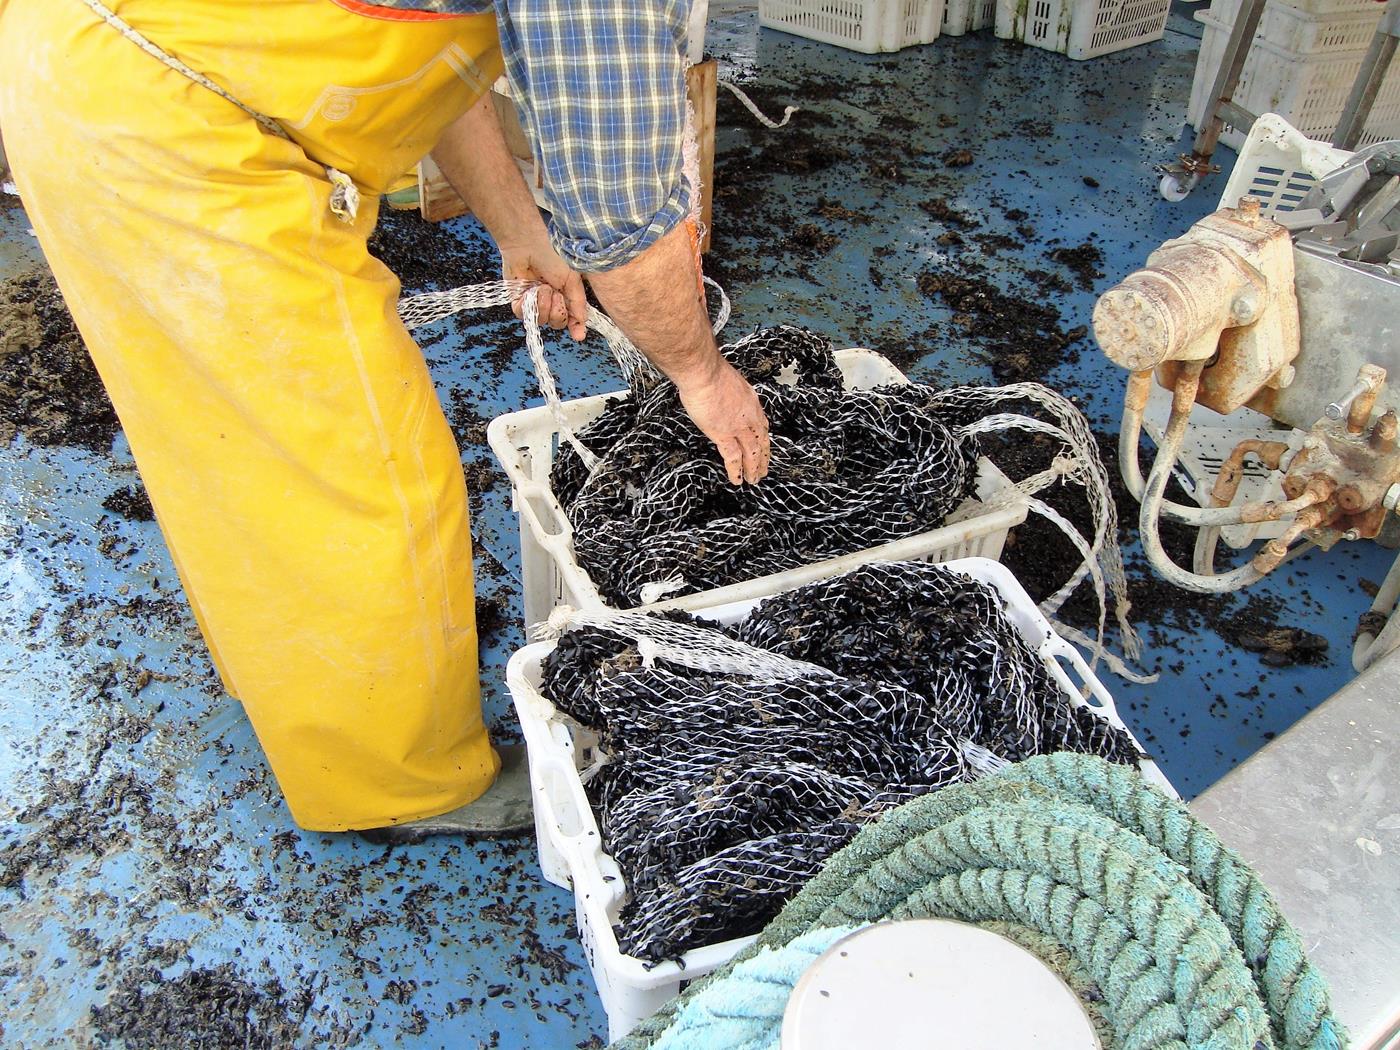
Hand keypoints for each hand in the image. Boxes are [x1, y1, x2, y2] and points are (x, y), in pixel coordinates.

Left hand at [501, 237, 587, 340]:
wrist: (528, 243)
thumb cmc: (552, 254)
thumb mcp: (573, 280)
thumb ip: (578, 304)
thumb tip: (582, 326)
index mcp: (566, 295)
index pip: (571, 318)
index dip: (575, 328)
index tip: (577, 335)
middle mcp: (550, 300)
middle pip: (556, 323)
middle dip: (558, 310)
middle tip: (556, 293)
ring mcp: (534, 301)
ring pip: (541, 320)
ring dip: (543, 304)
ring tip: (542, 287)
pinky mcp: (517, 301)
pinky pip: (524, 315)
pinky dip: (529, 304)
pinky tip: (531, 290)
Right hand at [676, 358, 770, 485]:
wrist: (704, 372)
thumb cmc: (709, 372)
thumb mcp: (728, 381)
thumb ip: (729, 394)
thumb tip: (723, 398)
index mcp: (751, 402)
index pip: (762, 425)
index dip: (764, 439)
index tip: (765, 448)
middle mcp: (749, 416)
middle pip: (761, 442)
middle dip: (763, 459)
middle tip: (763, 471)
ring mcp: (738, 427)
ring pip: (751, 453)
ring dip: (753, 469)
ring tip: (753, 480)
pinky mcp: (724, 434)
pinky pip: (733, 458)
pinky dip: (736, 471)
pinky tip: (737, 481)